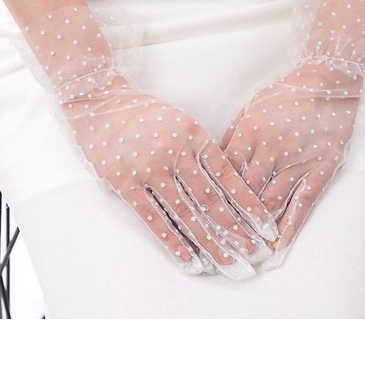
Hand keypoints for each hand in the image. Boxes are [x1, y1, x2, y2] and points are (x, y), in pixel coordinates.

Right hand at [19, 4, 274, 279]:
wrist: (99, 100)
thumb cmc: (144, 113)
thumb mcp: (180, 122)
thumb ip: (200, 151)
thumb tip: (227, 187)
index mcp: (194, 135)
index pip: (228, 176)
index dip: (248, 204)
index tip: (265, 226)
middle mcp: (175, 152)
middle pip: (211, 199)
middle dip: (235, 231)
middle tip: (254, 255)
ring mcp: (149, 168)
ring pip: (186, 212)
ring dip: (209, 243)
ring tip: (228, 264)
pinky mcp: (124, 182)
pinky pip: (152, 218)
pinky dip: (173, 242)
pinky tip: (190, 261)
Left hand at [220, 58, 362, 267]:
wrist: (327, 83)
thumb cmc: (283, 96)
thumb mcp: (249, 110)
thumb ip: (231, 139)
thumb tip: (211, 165)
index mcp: (248, 134)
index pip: (222, 174)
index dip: (208, 198)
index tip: (195, 219)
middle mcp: (270, 151)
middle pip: (243, 194)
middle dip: (227, 222)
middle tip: (213, 246)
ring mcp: (296, 163)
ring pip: (270, 203)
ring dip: (254, 231)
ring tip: (240, 253)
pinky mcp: (319, 171)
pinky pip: (302, 204)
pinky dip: (289, 227)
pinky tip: (278, 245)